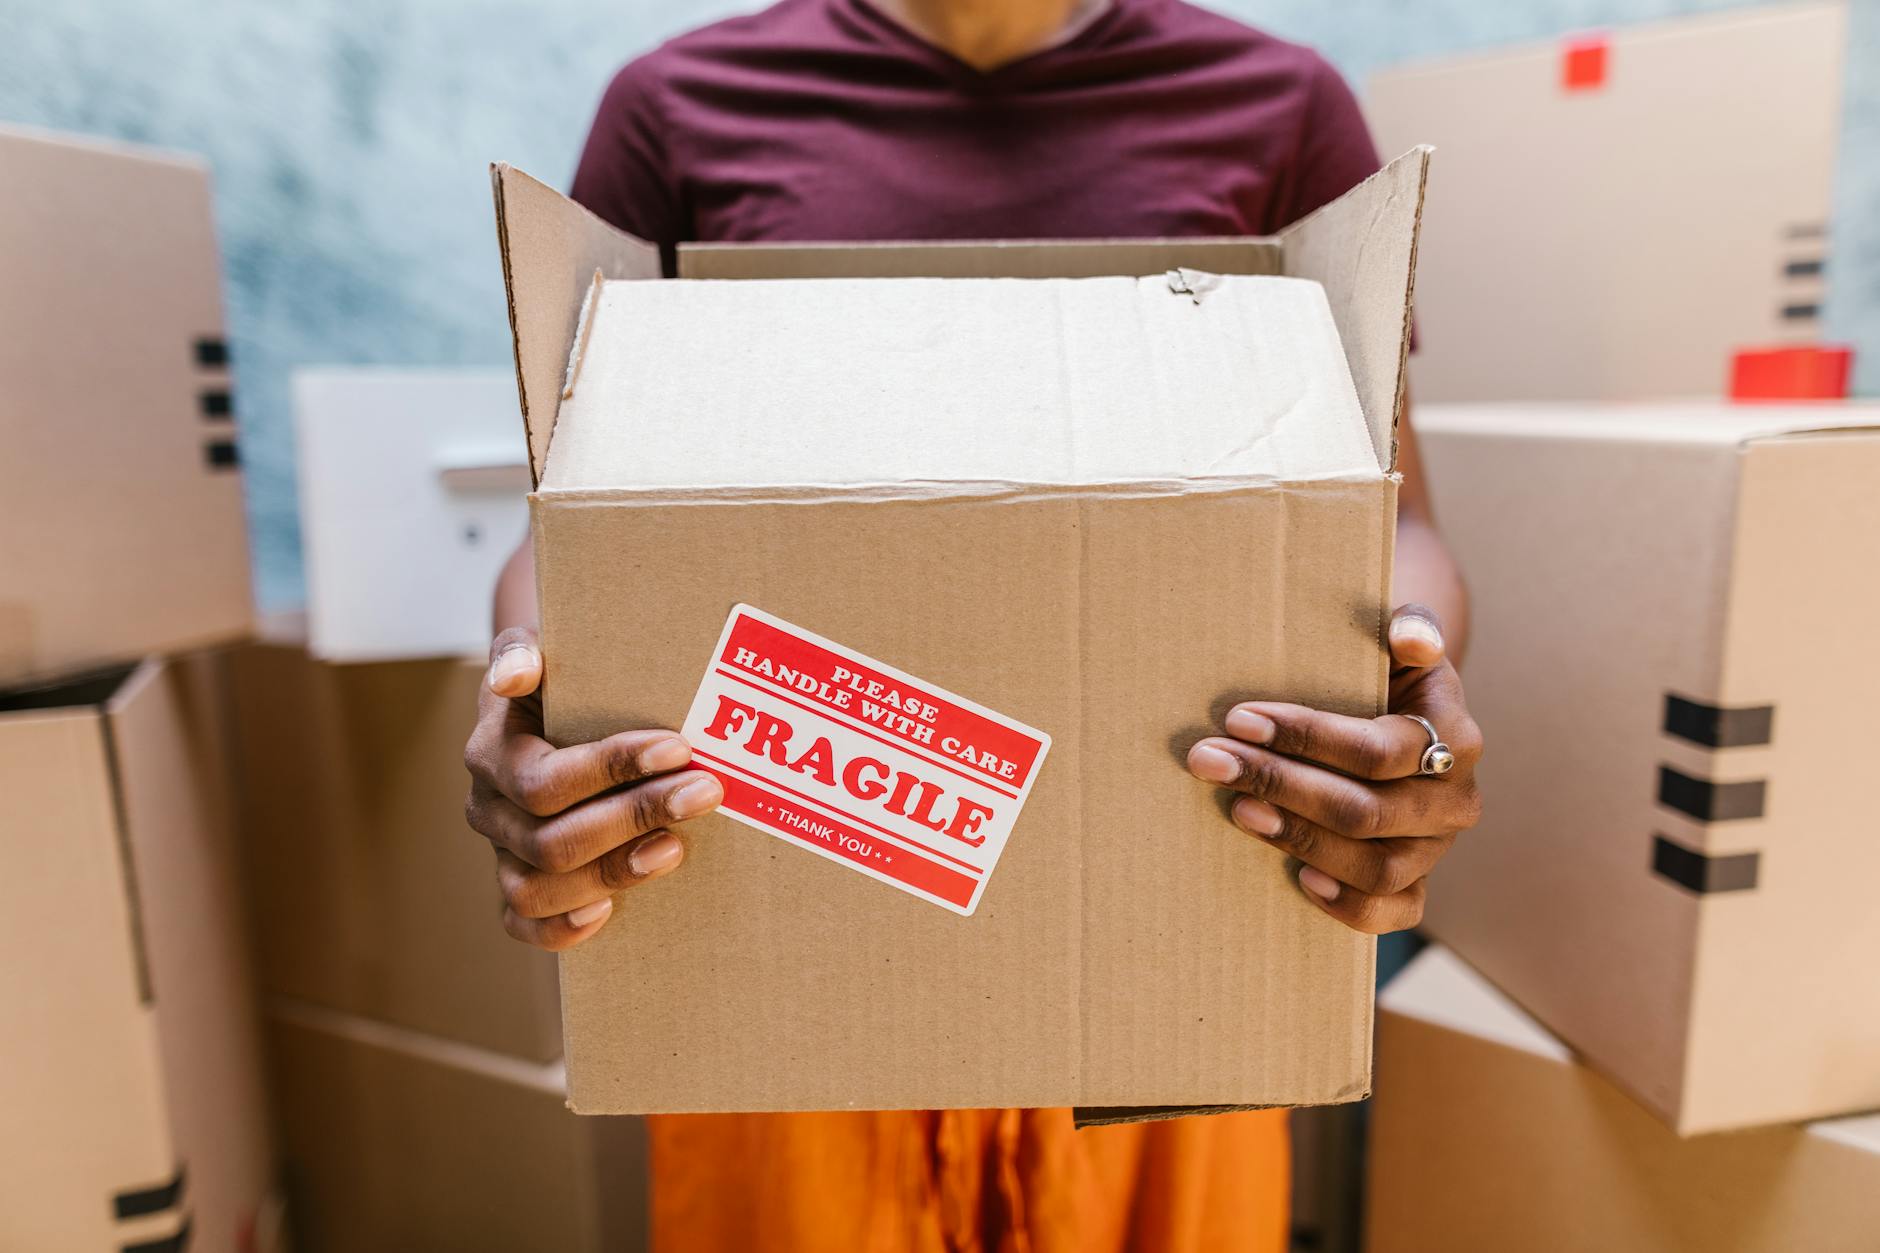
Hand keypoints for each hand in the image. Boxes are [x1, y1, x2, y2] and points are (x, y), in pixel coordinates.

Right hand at [463, 626, 722, 949]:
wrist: (546, 704)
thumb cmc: (557, 677)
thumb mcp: (540, 648)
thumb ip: (524, 652)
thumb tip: (515, 675)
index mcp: (492, 753)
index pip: (545, 780)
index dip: (611, 769)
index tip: (678, 748)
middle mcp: (490, 809)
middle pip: (551, 840)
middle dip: (634, 817)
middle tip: (704, 792)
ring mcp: (502, 852)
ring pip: (537, 889)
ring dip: (612, 873)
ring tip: (674, 848)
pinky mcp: (520, 883)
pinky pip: (523, 924)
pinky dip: (561, 928)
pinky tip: (609, 912)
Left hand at [1184, 604, 1482, 933]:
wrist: (1404, 717)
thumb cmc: (1387, 674)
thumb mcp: (1400, 640)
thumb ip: (1407, 628)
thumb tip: (1410, 637)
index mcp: (1456, 739)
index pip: (1378, 750)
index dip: (1307, 736)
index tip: (1238, 719)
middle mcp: (1456, 800)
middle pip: (1366, 811)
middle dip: (1282, 784)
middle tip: (1215, 763)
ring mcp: (1437, 848)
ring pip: (1376, 866)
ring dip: (1300, 840)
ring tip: (1240, 809)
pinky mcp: (1419, 884)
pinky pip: (1393, 912)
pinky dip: (1347, 905)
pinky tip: (1298, 879)